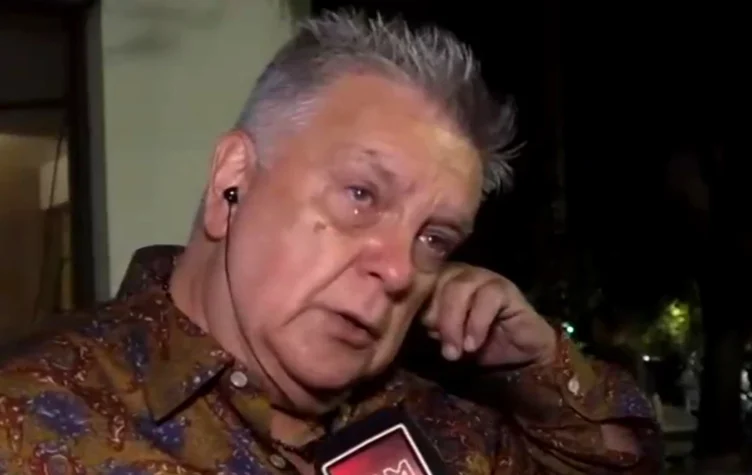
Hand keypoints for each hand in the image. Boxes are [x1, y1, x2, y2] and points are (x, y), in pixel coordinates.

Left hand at [422, 263, 557, 367]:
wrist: (517, 356)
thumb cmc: (475, 345)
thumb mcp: (443, 336)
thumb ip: (426, 323)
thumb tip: (401, 320)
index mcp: (438, 280)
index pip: (417, 281)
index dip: (414, 306)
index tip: (418, 335)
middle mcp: (459, 272)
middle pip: (436, 281)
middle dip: (436, 319)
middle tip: (444, 350)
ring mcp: (483, 276)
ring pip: (459, 287)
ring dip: (454, 323)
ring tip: (456, 352)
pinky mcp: (505, 288)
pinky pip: (487, 297)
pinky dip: (476, 324)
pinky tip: (474, 345)